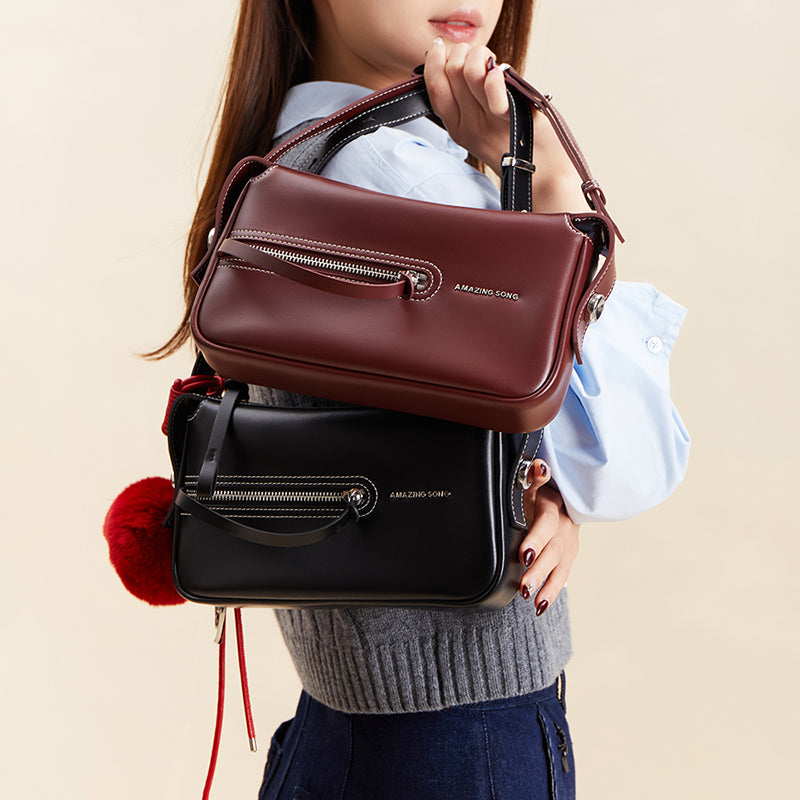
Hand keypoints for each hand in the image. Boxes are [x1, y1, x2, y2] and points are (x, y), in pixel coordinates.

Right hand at [423, 39, 508, 174]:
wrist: (542, 171)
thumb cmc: (518, 144)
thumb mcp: (482, 123)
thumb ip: (468, 97)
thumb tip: (454, 60)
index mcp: (457, 127)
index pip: (434, 88)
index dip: (434, 61)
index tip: (441, 47)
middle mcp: (469, 125)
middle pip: (451, 73)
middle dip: (461, 51)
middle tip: (478, 57)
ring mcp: (488, 122)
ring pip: (469, 72)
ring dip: (480, 54)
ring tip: (492, 62)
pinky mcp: (513, 118)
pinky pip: (495, 95)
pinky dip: (494, 78)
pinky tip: (498, 71)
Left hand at [517, 460, 579, 614]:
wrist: (564, 497)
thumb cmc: (540, 491)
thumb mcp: (535, 482)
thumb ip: (534, 476)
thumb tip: (538, 465)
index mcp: (554, 508)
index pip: (547, 524)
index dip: (537, 539)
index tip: (524, 554)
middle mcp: (564, 528)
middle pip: (553, 551)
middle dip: (539, 570)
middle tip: (524, 587)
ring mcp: (569, 544)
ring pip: (559, 567)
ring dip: (547, 585)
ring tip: (535, 602)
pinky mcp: (569, 556)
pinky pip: (562, 575)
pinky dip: (552, 591)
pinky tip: (540, 606)